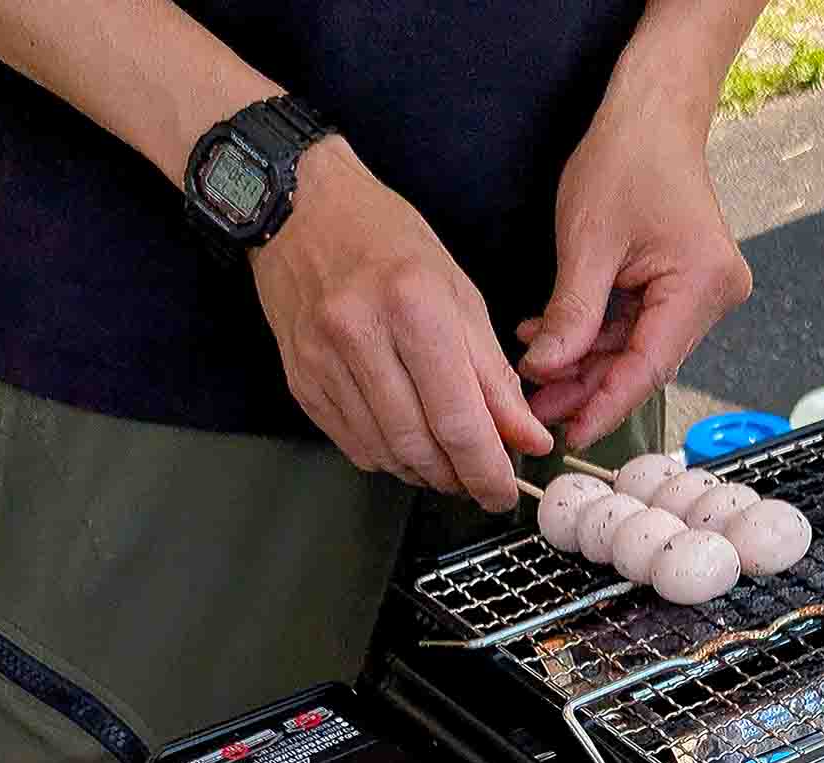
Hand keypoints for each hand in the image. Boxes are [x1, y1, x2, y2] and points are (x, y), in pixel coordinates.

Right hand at [250, 141, 551, 506]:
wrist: (300, 210)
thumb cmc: (383, 239)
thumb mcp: (457, 291)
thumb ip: (493, 372)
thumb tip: (524, 436)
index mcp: (412, 304)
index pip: (457, 417)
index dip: (487, 469)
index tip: (504, 491)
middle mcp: (360, 333)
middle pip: (419, 444)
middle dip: (458, 477)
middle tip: (481, 482)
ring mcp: (322, 360)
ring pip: (385, 452)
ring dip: (424, 472)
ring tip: (447, 464)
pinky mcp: (301, 379)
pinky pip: (353, 444)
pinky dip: (388, 456)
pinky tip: (406, 443)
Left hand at [518, 111, 751, 452]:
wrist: (653, 114)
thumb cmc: (629, 156)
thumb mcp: (587, 241)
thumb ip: (570, 315)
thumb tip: (545, 369)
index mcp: (700, 284)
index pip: (648, 367)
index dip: (605, 405)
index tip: (572, 435)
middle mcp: (713, 296)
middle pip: (643, 363)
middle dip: (587, 386)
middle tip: (537, 411)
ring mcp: (701, 293)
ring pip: (635, 349)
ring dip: (585, 363)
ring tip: (535, 378)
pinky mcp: (684, 287)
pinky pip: (636, 326)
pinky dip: (595, 336)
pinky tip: (554, 343)